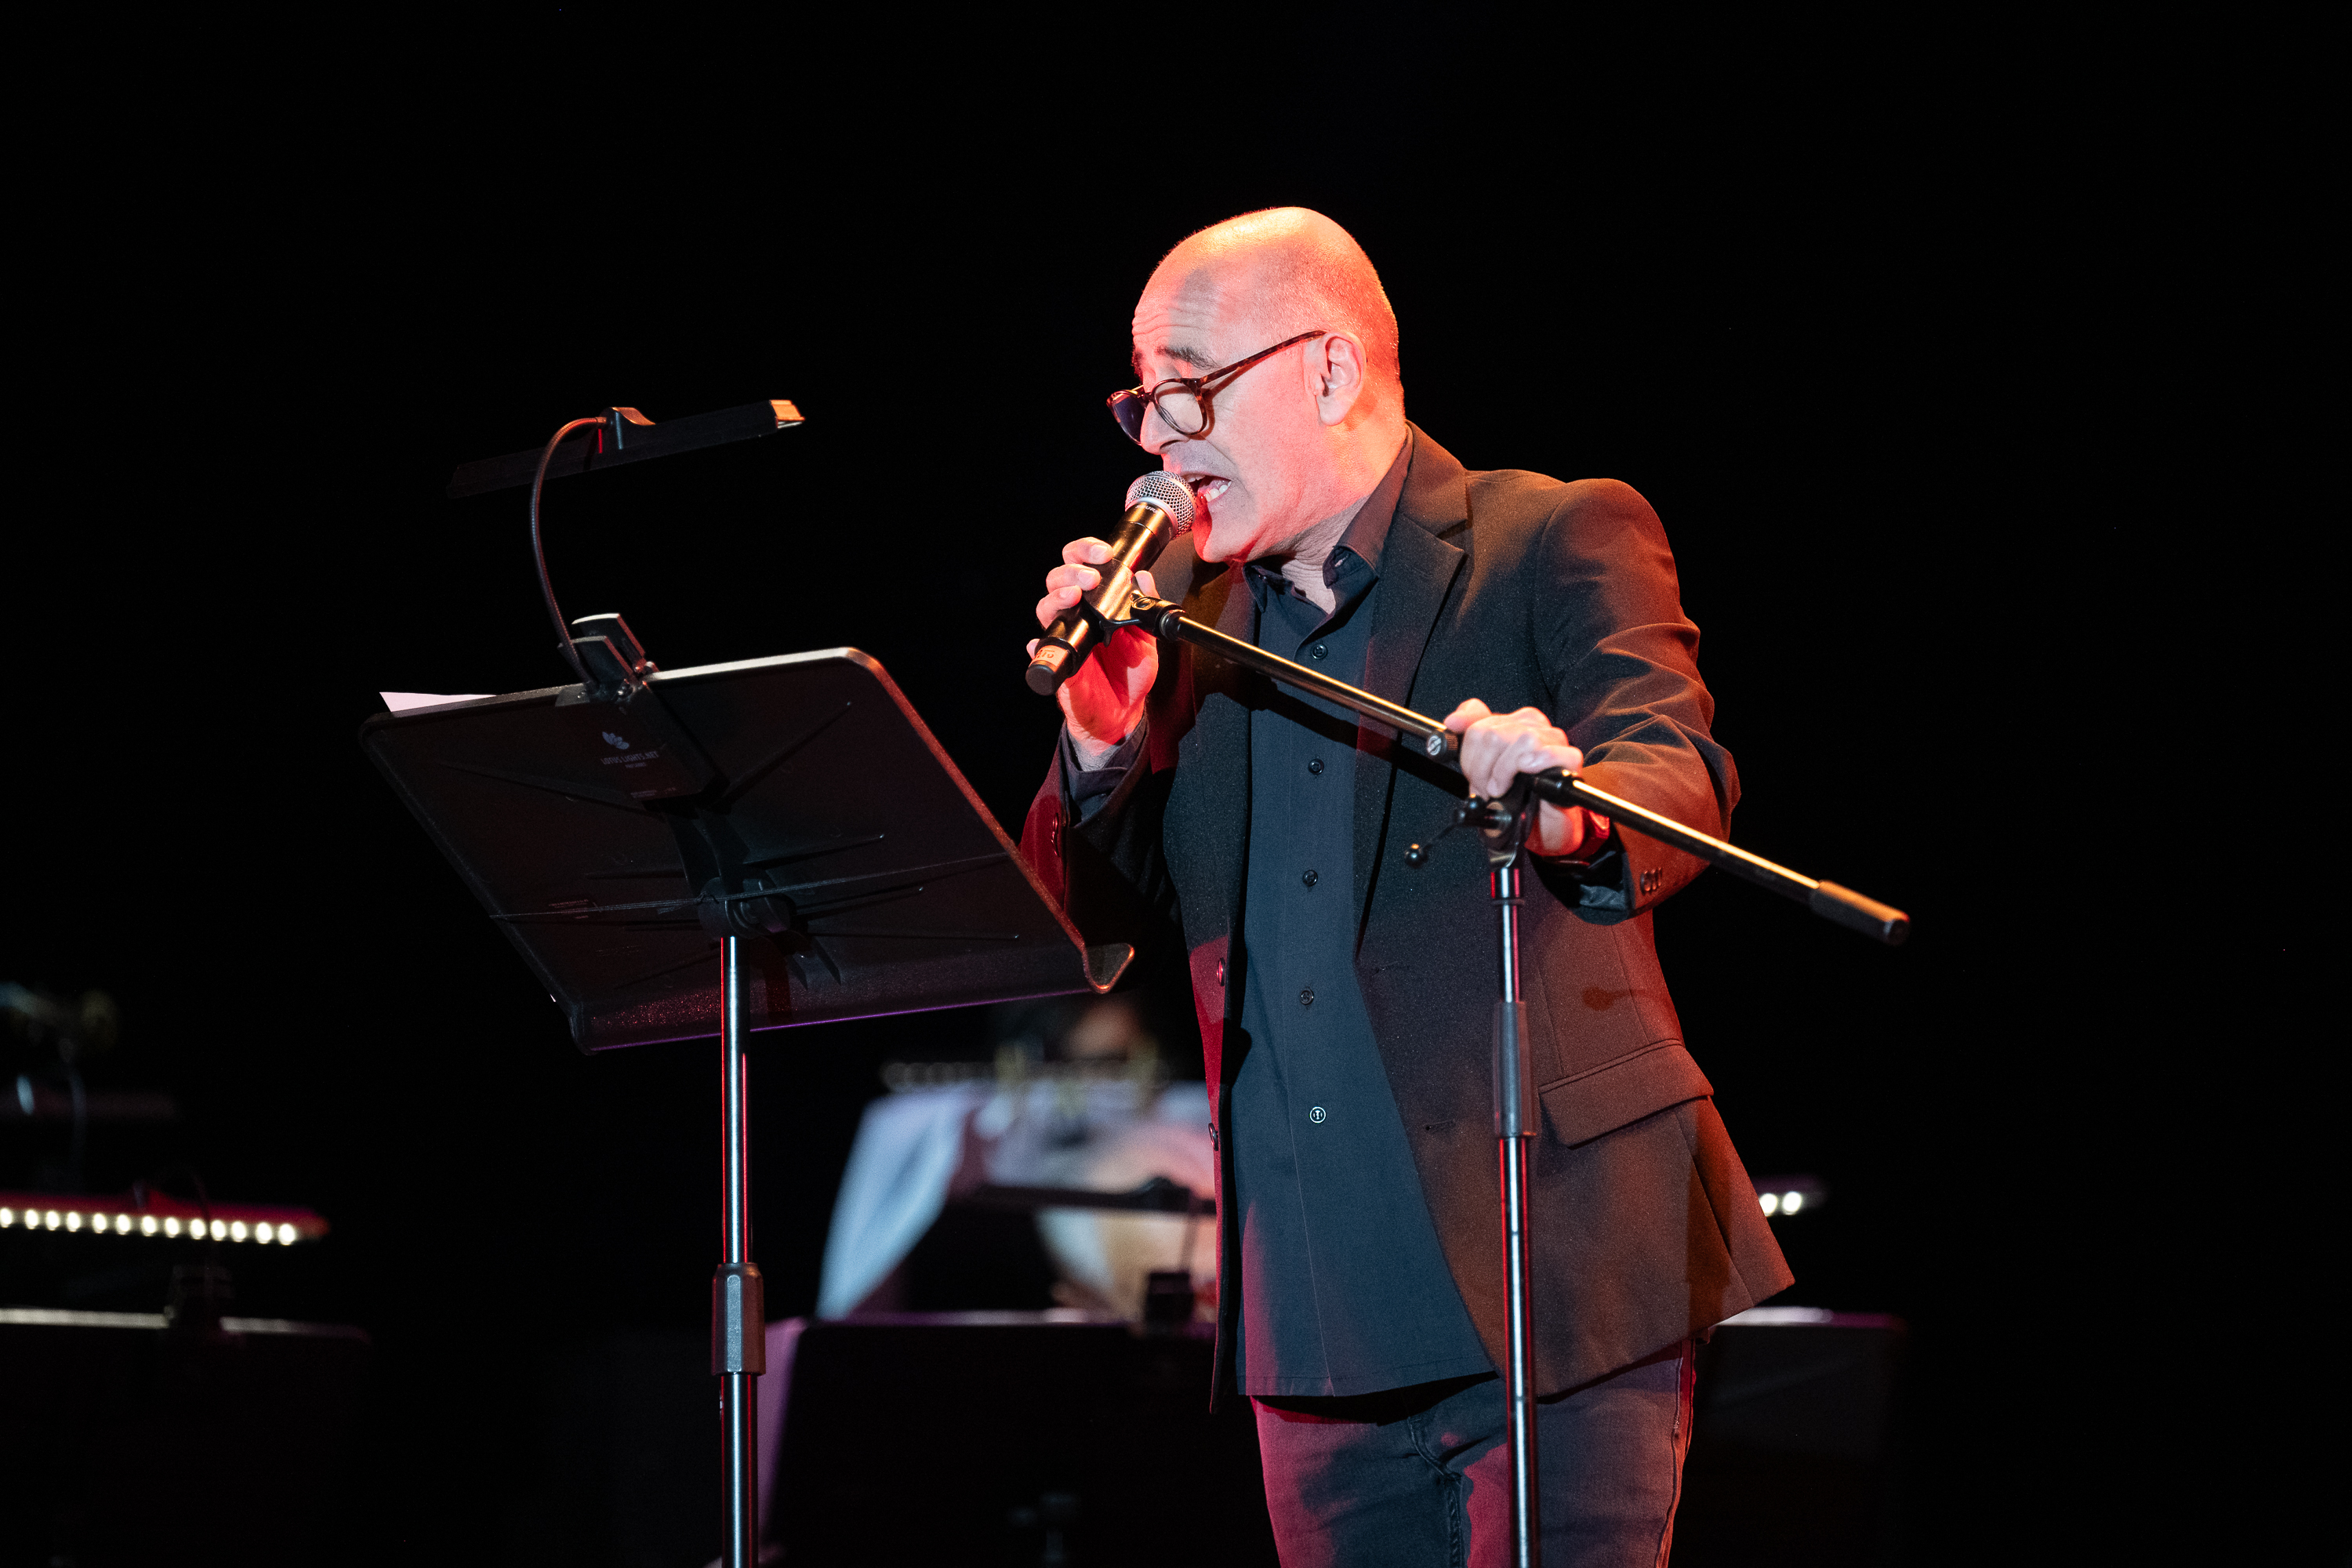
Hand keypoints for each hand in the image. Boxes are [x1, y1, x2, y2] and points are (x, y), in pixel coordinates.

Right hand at [1030, 538, 1160, 752]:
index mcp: (1095, 605)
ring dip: (1057, 596)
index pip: (1081, 567)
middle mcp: (1076, 617)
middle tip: (1091, 577)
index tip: (1104, 554)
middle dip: (1072, 571)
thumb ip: (1145, 607)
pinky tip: (1038, 641)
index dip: (1086, 553)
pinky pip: (1038, 650)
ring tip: (1074, 596)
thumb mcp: (1146, 638)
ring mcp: (1065, 639)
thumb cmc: (1130, 675)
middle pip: (1057, 580)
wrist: (1124, 713)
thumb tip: (1143, 575)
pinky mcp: (1059, 665)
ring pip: (1045, 607)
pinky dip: (1036, 644)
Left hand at [1443, 699, 1607, 858]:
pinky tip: (1526, 777)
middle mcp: (1533, 726)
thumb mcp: (1483, 771)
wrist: (1540, 828)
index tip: (1468, 771)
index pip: (1478, 719)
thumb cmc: (1514, 798)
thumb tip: (1453, 722)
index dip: (1467, 751)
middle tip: (1486, 788)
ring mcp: (1553, 740)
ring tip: (1501, 790)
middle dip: (1481, 768)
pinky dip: (1532, 765)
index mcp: (1512, 722)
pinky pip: (1547, 752)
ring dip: (1503, 772)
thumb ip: (1470, 741)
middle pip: (1492, 733)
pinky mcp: (1569, 759)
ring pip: (1520, 739)